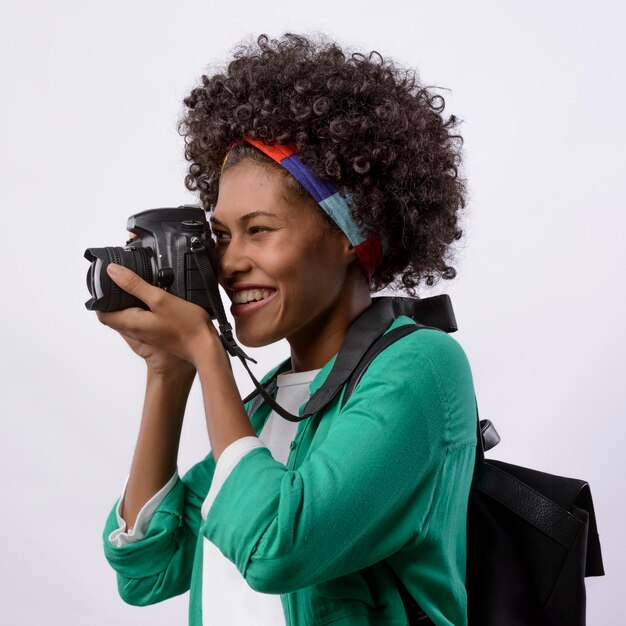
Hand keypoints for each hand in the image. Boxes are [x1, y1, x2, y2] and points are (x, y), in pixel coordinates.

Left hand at [96, 263, 217, 370]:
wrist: (204, 348)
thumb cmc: (185, 326)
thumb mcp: (159, 299)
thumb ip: (134, 285)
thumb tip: (112, 271)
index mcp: (130, 322)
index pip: (102, 313)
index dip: (100, 297)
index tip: (105, 282)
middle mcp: (135, 330)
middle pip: (113, 315)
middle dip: (112, 298)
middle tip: (120, 280)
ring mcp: (146, 334)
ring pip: (127, 317)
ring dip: (127, 303)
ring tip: (137, 285)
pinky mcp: (156, 334)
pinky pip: (141, 320)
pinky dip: (140, 308)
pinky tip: (153, 298)